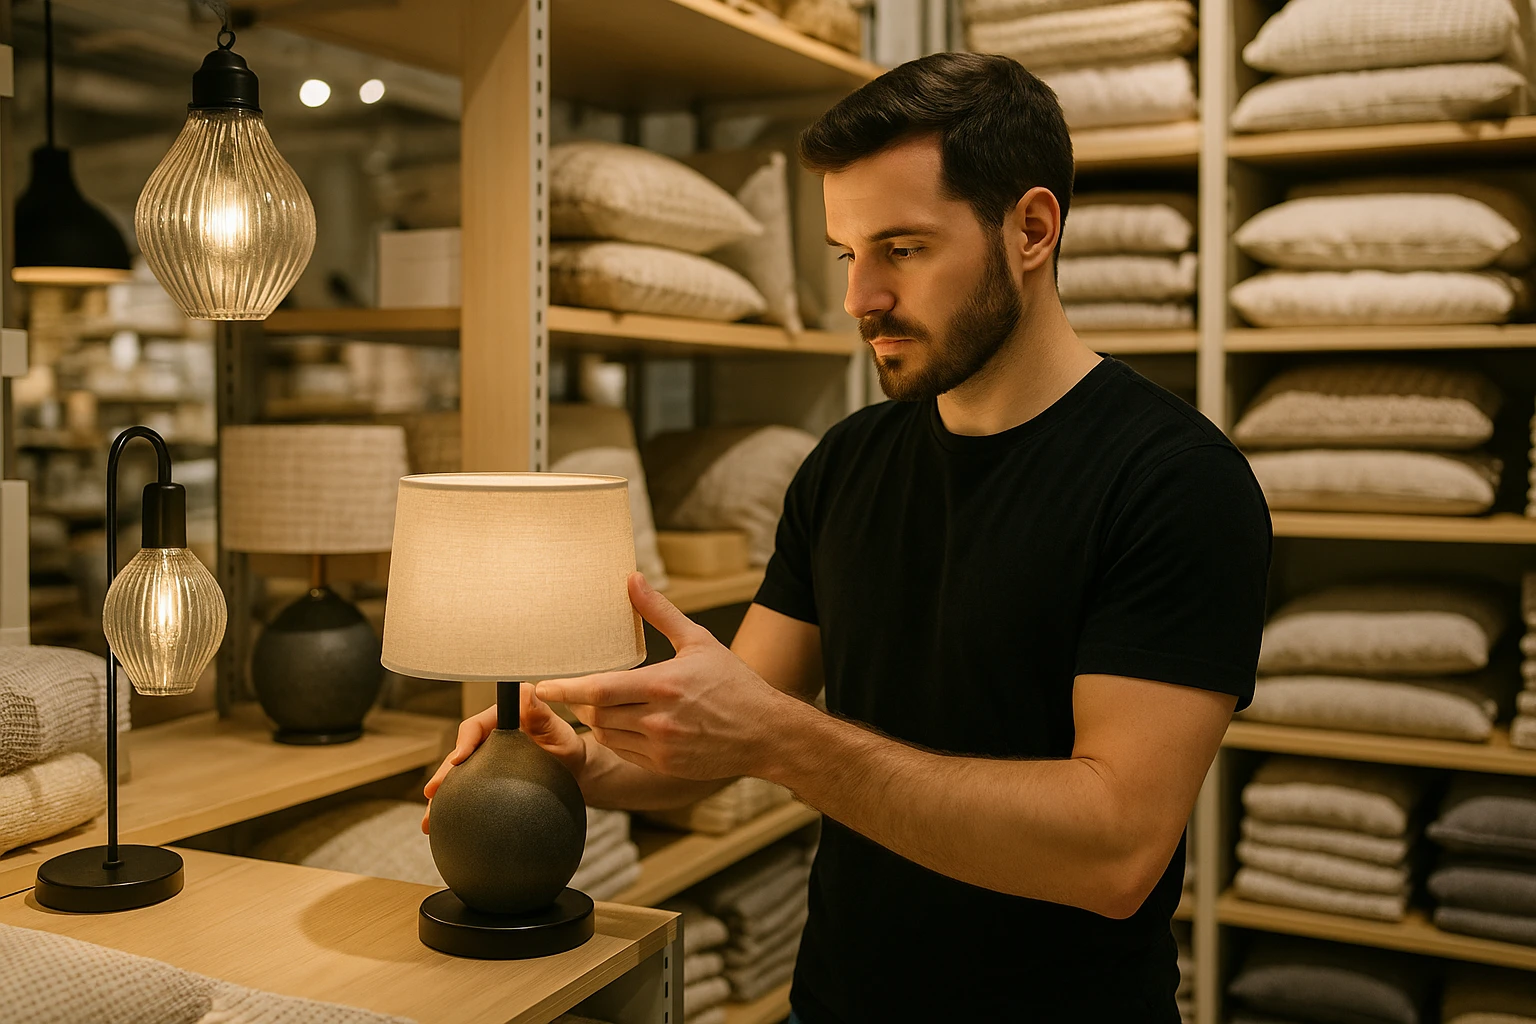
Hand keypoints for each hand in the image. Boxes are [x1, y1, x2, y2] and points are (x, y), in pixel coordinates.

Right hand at [421, 682, 586, 832]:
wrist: (575, 773)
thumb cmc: (569, 749)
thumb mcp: (559, 732)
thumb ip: (542, 715)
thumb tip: (527, 692)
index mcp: (504, 716)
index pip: (476, 726)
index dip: (463, 742)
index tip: (457, 760)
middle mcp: (491, 735)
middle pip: (461, 753)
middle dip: (443, 774)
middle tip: (432, 793)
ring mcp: (488, 756)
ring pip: (459, 774)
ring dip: (444, 794)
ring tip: (430, 819)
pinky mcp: (488, 775)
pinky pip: (468, 787)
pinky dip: (456, 803)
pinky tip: (444, 823)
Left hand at [535, 573, 793, 780]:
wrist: (765, 733)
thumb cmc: (734, 683)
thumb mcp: (699, 641)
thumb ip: (660, 612)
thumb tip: (632, 579)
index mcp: (664, 684)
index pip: (600, 689)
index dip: (566, 689)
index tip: (541, 686)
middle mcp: (658, 719)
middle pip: (596, 713)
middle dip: (579, 701)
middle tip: (572, 688)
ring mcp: (660, 747)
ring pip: (606, 735)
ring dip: (595, 719)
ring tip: (599, 703)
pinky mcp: (664, 766)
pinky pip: (623, 752)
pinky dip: (615, 737)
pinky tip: (623, 723)